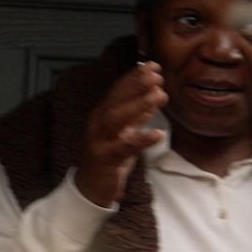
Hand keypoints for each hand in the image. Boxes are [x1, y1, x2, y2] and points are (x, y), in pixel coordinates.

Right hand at [75, 62, 166, 207]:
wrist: (92, 187)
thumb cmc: (111, 156)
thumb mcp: (126, 131)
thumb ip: (138, 114)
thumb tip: (156, 94)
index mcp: (103, 114)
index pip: (118, 91)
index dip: (134, 77)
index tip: (153, 65)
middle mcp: (99, 124)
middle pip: (115, 100)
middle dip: (135, 85)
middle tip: (156, 75)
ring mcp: (101, 141)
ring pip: (116, 119)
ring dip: (138, 105)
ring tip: (159, 95)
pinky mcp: (106, 159)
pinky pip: (124, 148)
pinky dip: (141, 140)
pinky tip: (158, 133)